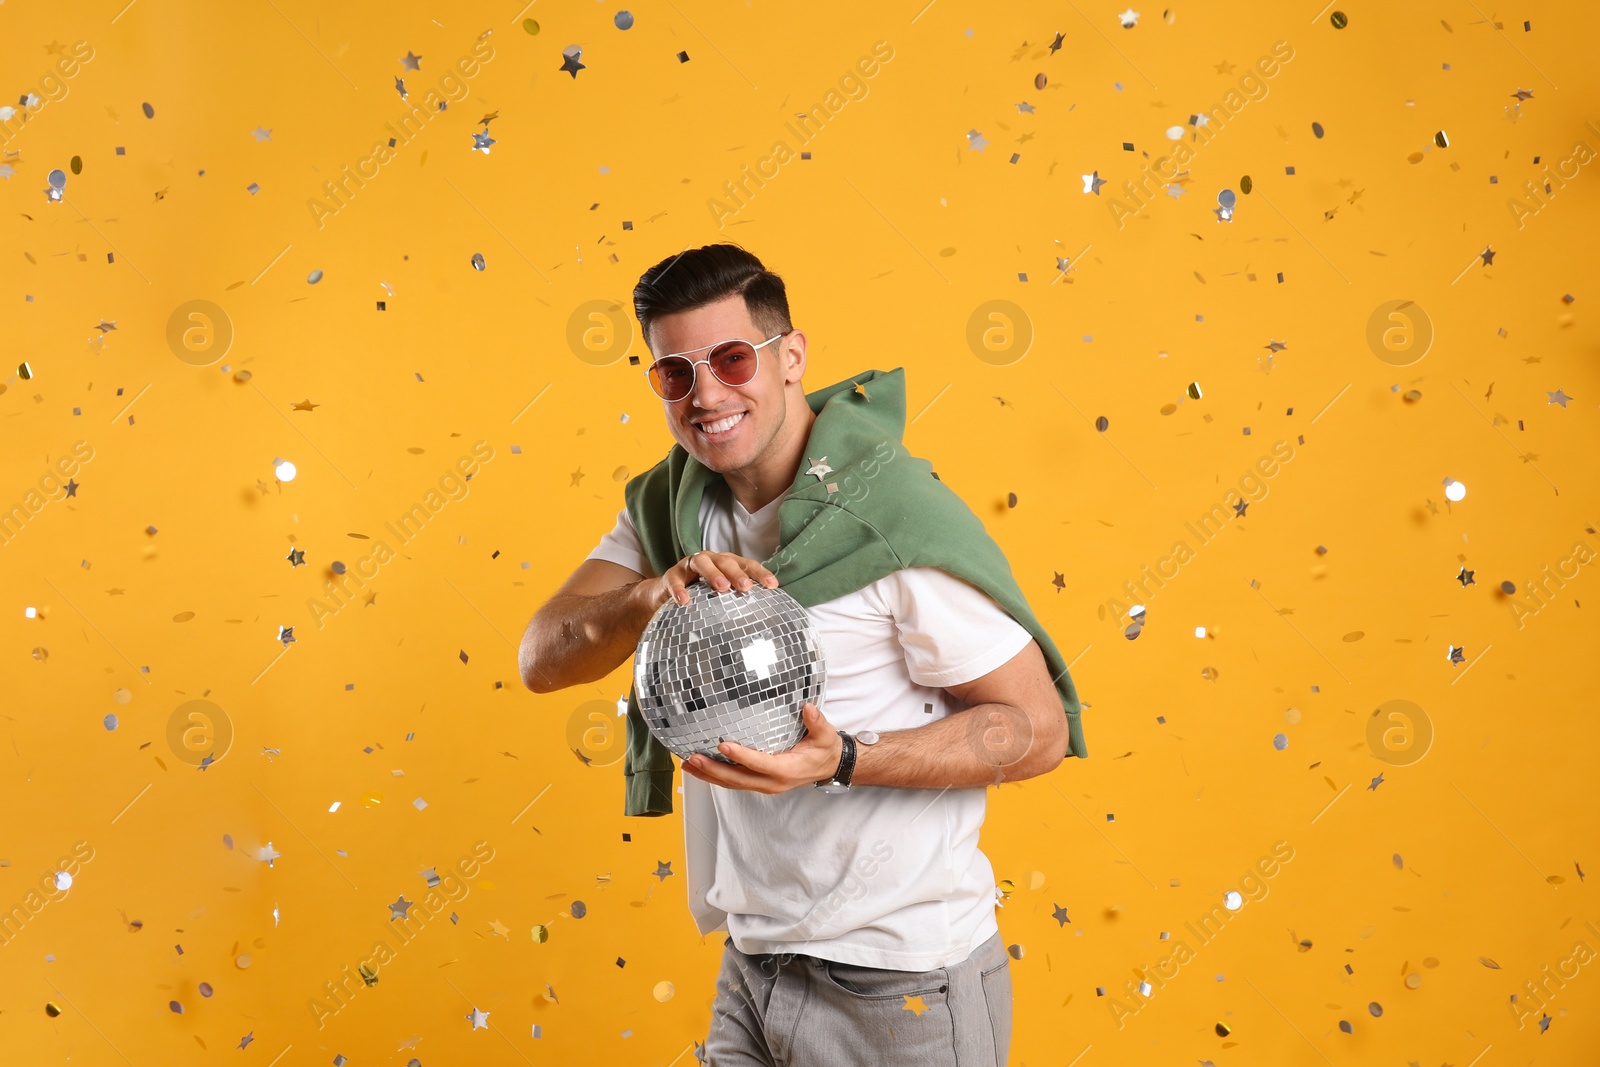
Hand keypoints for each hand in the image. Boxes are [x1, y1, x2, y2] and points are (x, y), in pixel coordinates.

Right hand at [656, 550, 778, 607]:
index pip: (746, 564)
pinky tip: (684, 601)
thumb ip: (738, 599)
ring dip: (713, 574)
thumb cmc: (700, 593)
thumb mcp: (720, 594)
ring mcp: (689, 565)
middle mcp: (710, 559)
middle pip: (726, 561)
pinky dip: (679, 589)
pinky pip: (675, 580)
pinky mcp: (672, 575)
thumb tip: (763, 617)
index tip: (772, 585)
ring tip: (722, 588)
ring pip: (702, 563)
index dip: (759, 573)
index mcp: (726, 563)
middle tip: (746, 587)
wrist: (666, 594)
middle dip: (737, 573)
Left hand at [681, 702, 841, 793]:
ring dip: (708, 775)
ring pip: (731, 783)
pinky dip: (714, 776)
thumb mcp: (825, 736)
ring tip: (688, 764)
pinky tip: (699, 768)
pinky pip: (733, 781)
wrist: (827, 766)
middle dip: (713, 770)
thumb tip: (808, 708)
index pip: (760, 764)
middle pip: (737, 779)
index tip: (724, 746)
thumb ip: (817, 722)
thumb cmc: (823, 751)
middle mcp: (771, 782)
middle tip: (694, 758)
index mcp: (786, 770)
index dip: (741, 756)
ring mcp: (763, 784)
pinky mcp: (757, 782)